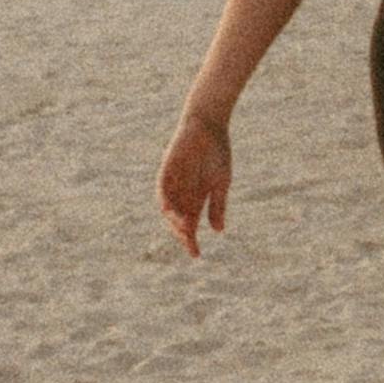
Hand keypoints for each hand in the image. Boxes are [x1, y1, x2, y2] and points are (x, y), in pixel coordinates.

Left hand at [157, 111, 230, 256]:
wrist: (208, 127)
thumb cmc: (217, 153)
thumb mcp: (221, 182)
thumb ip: (218, 205)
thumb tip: (218, 230)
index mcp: (197, 198)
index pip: (191, 225)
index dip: (191, 241)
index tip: (195, 255)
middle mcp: (182, 194)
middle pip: (178, 221)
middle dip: (181, 234)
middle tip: (188, 242)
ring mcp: (173, 184)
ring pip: (168, 209)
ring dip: (173, 221)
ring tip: (183, 230)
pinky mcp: (166, 172)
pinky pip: (161, 191)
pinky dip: (166, 203)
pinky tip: (170, 212)